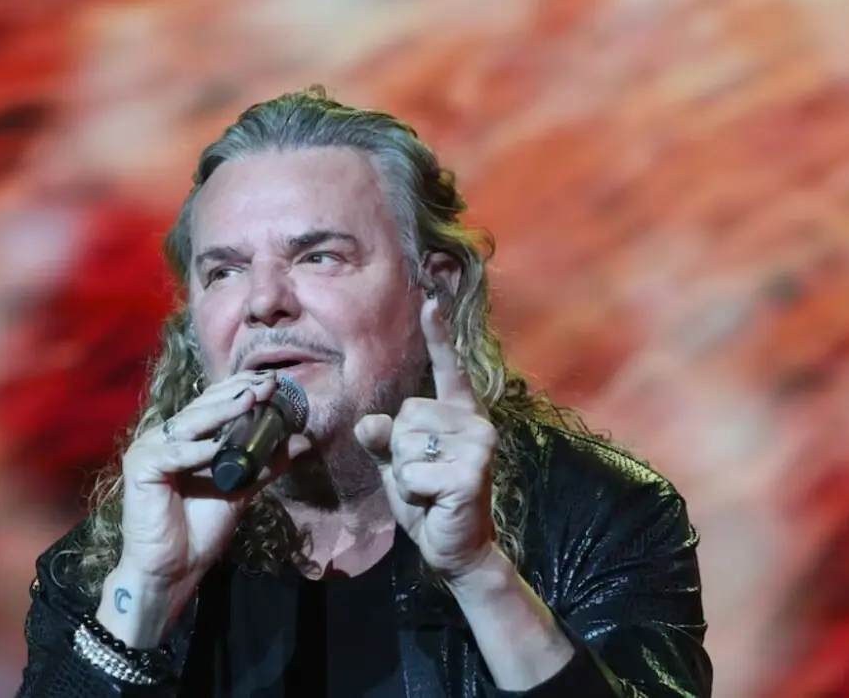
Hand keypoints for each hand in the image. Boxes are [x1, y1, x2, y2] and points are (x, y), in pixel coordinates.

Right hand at [115, 369, 282, 587]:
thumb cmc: (201, 528)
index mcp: (187, 437)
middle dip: (238, 394)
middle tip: (269, 384)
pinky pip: (172, 455)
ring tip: (250, 400)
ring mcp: (150, 449)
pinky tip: (217, 447)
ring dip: (222, 412)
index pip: (214, 404)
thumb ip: (265, 464)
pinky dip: (196, 452)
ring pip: (191, 425)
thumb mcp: (241, 489)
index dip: (242, 389)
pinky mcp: (140, 468)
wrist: (175, 568)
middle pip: (204, 407)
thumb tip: (302, 441)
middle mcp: (166, 437)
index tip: (274, 382)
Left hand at [353, 293, 499, 579]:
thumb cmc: (428, 499)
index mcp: (459, 412)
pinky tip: (434, 501)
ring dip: (405, 474)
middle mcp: (475, 422)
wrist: (456, 547)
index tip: (432, 302)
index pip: (448, 367)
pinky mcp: (471, 473)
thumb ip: (383, 440)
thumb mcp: (398, 464)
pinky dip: (411, 493)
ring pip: (406, 444)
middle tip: (425, 476)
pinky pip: (411, 473)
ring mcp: (479, 445)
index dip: (437, 335)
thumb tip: (369, 424)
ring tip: (429, 488)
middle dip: (400, 450)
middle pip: (405, 414)